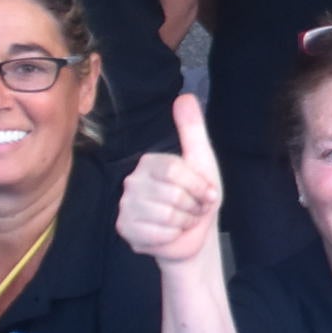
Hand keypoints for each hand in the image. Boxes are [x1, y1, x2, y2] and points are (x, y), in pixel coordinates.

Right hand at [119, 93, 223, 266]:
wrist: (194, 234)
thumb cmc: (198, 196)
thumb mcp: (201, 160)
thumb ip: (193, 129)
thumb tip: (184, 96)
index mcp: (149, 162)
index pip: (174, 170)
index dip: (197, 185)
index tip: (206, 193)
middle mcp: (132, 181)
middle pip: (173, 194)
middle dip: (193, 206)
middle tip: (193, 208)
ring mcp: (125, 206)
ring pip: (167, 215)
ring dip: (185, 221)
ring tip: (183, 219)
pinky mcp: (125, 229)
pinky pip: (158, 234)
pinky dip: (173, 236)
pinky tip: (171, 233)